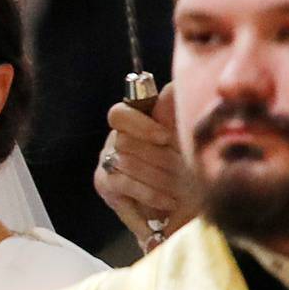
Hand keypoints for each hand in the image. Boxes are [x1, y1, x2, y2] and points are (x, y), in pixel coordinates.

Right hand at [95, 84, 198, 250]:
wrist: (182, 204)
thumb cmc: (184, 166)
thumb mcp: (183, 138)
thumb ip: (174, 112)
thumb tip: (176, 85)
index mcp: (134, 122)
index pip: (120, 115)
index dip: (140, 125)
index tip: (165, 137)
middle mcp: (116, 139)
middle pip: (123, 142)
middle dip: (158, 159)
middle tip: (182, 170)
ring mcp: (107, 161)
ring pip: (124, 163)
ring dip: (158, 179)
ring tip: (180, 190)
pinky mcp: (105, 184)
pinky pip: (123, 185)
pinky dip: (150, 195)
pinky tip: (169, 203)